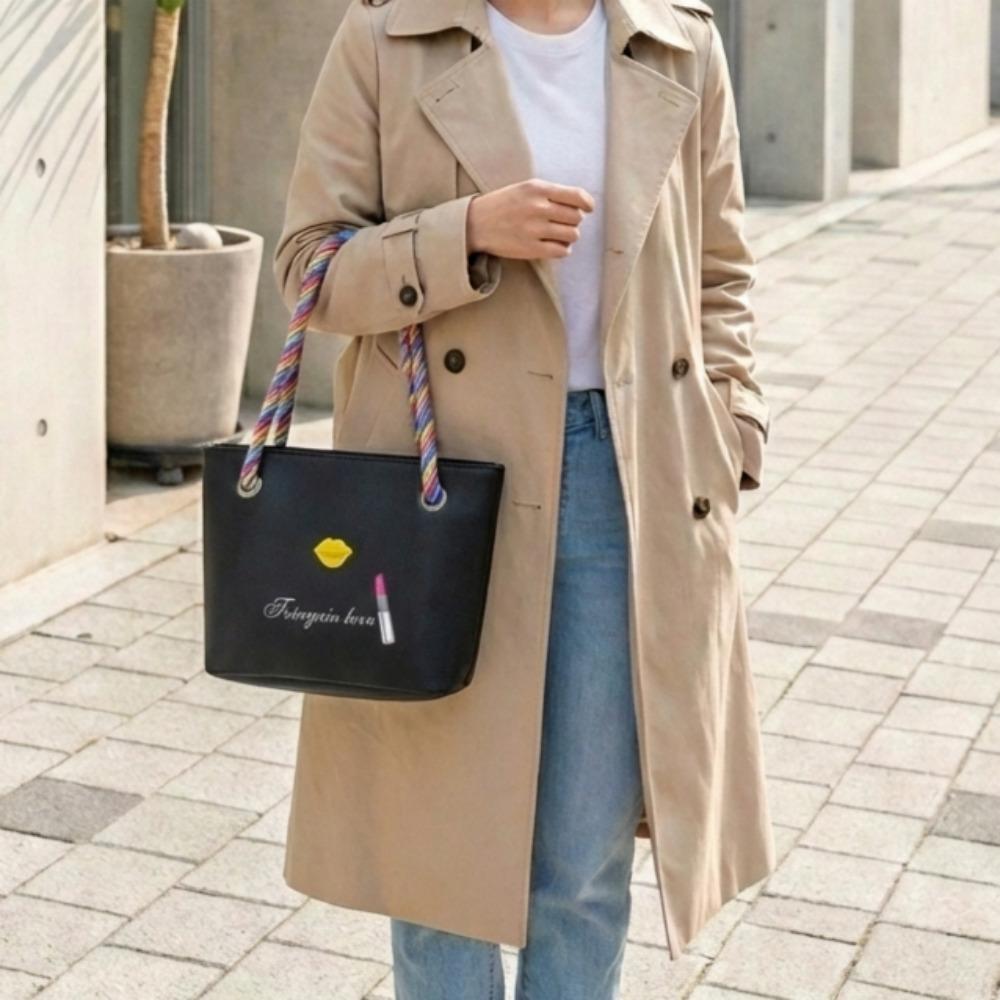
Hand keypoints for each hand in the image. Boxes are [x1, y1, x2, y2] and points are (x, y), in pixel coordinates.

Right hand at [466, 179, 595, 260]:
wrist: (476, 224)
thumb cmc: (503, 205)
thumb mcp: (525, 189)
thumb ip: (550, 193)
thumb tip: (580, 204)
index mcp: (537, 189)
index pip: (576, 196)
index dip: (587, 203)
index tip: (588, 208)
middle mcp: (538, 208)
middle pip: (576, 217)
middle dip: (573, 220)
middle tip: (562, 222)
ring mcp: (535, 229)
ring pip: (572, 235)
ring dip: (569, 236)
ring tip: (557, 234)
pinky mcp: (531, 249)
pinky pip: (562, 251)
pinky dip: (562, 249)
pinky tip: (553, 245)